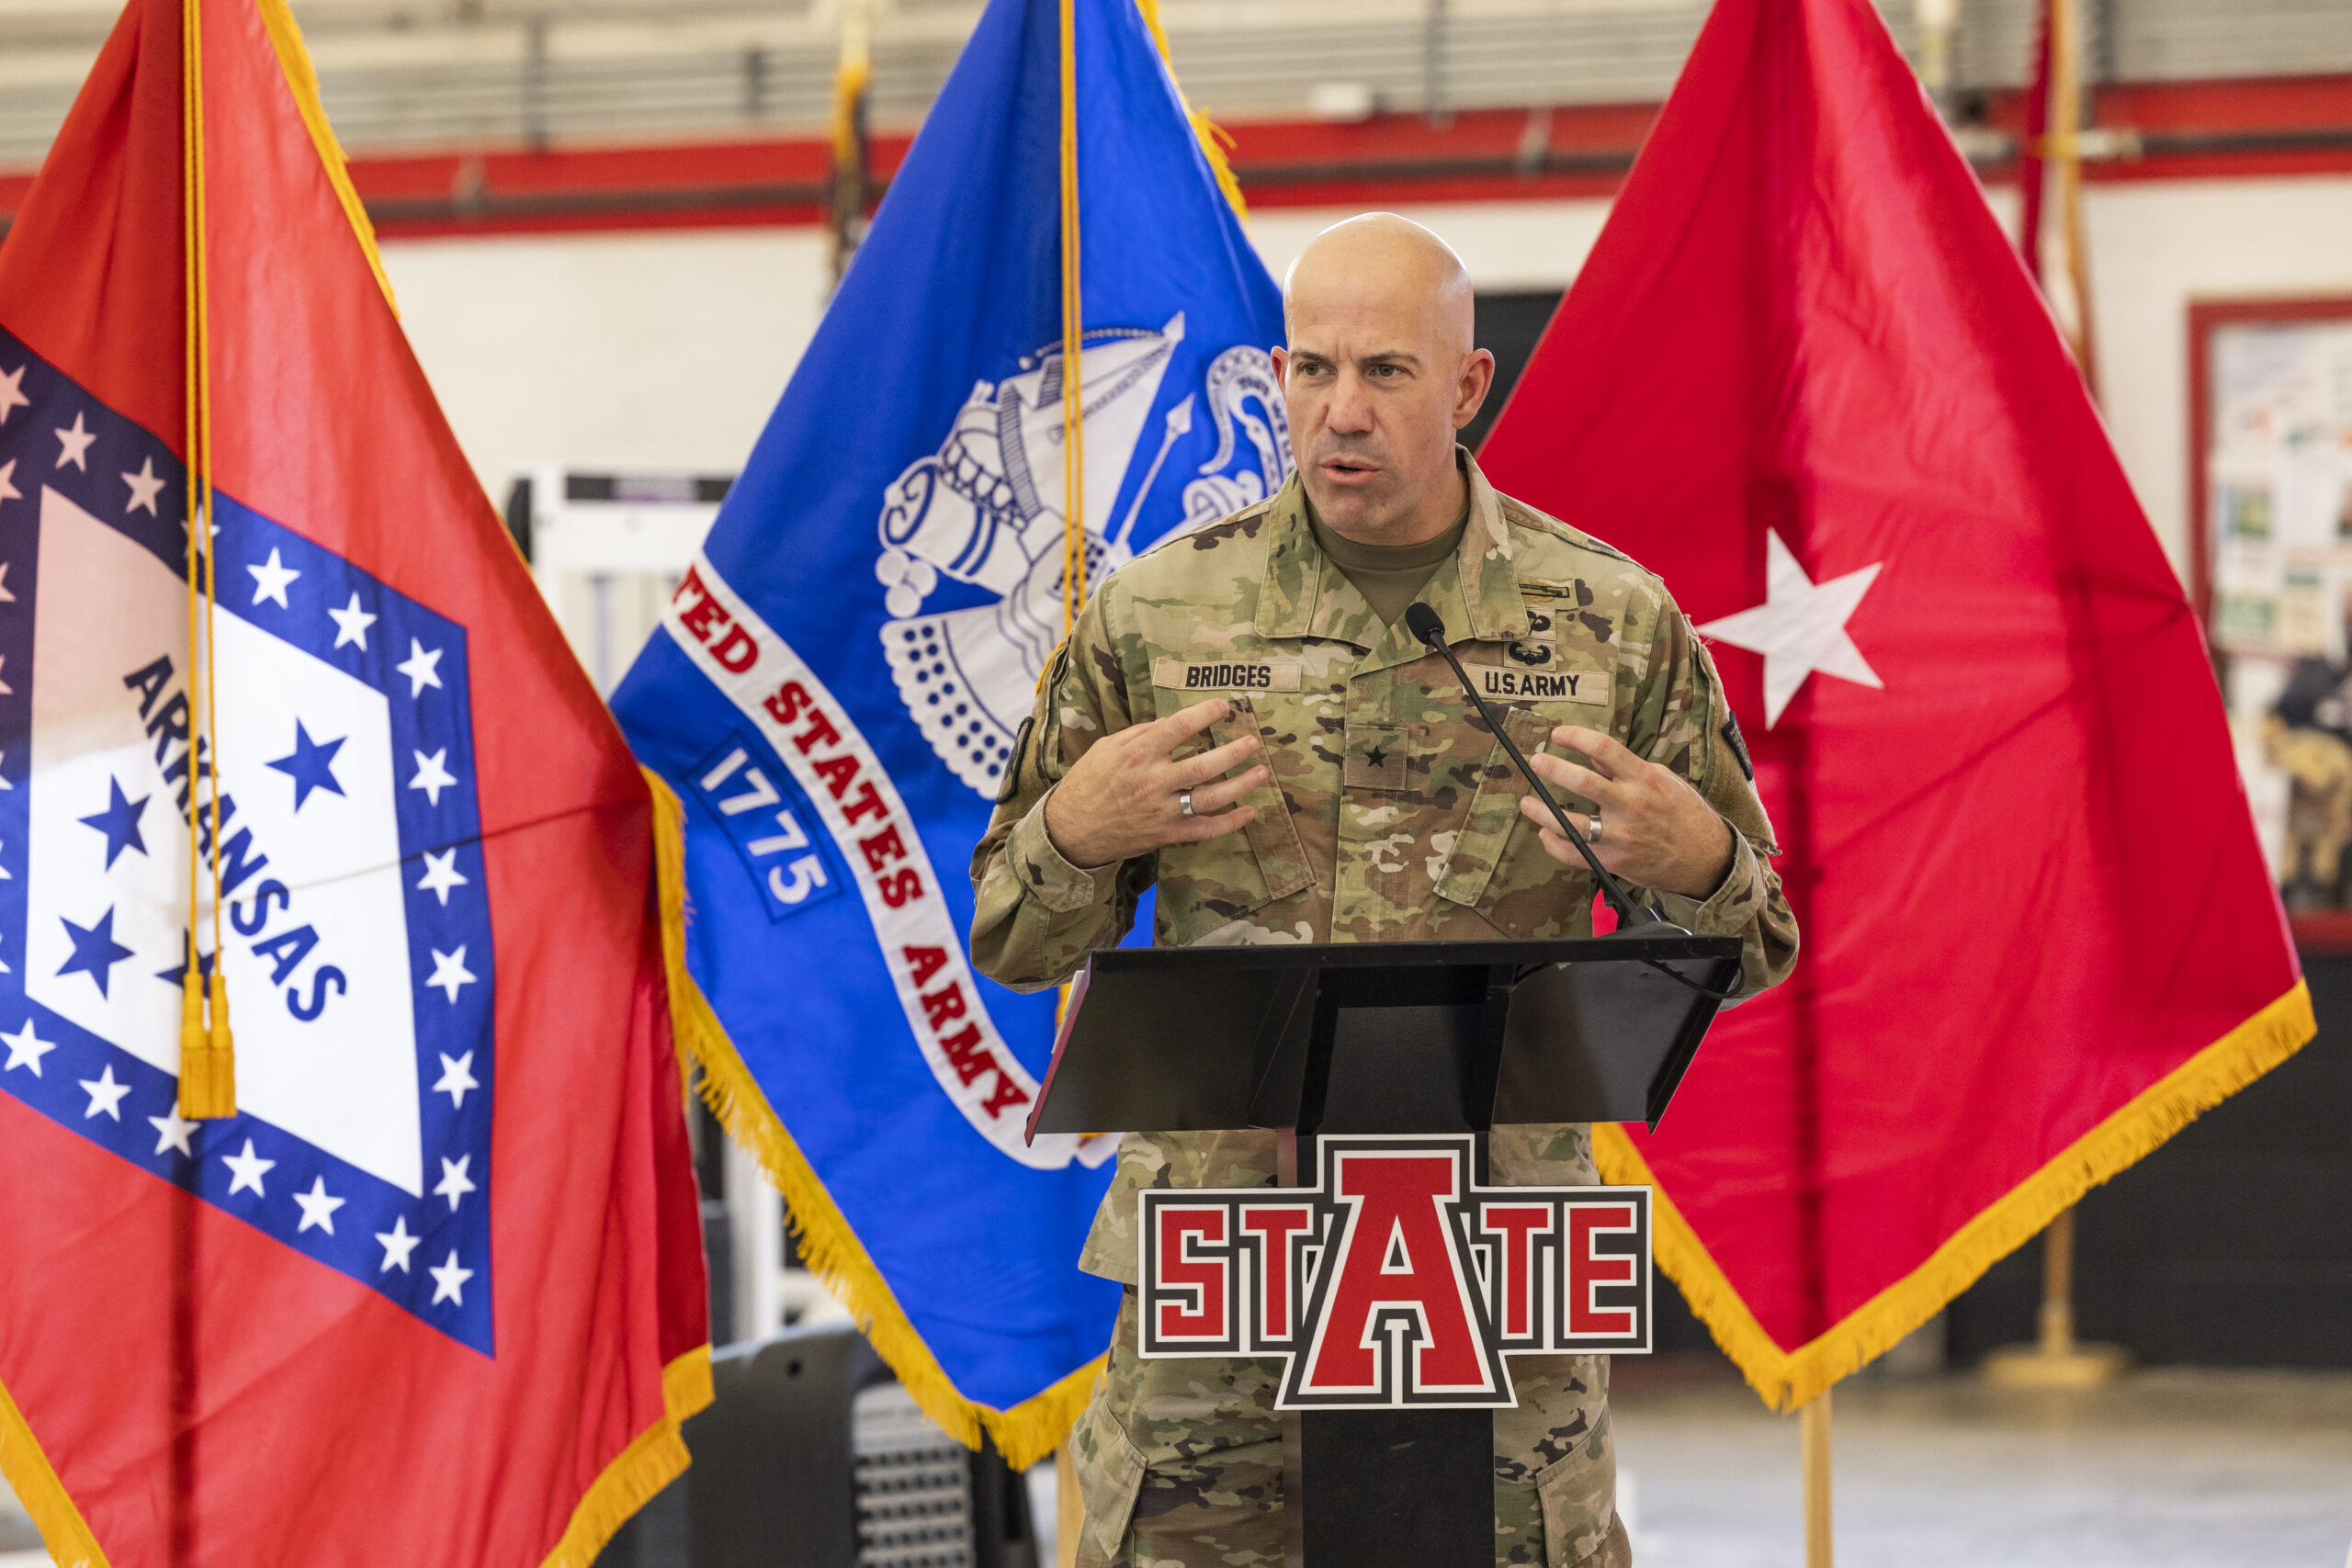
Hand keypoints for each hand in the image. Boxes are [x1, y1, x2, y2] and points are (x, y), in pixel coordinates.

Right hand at [1043, 698, 1266, 867]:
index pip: (1178, 728)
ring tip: (1261, 771)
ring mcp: (1161, 810)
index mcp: (1137, 754)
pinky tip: (1248, 812)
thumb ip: (1139, 734)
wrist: (1071, 830)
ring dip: (1240, 785)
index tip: (1224, 706)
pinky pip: (1203, 829)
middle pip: (1203, 764)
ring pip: (1210, 797)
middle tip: (1253, 741)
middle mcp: (1153, 781)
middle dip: (1233, 752)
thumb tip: (1169, 723)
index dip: (1205, 714)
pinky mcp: (1165, 834)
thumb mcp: (1106, 748)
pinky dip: (1229, 823)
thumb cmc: (1088, 783)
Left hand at [1515, 725, 1732, 899]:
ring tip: (1526, 801)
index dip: (1576, 736)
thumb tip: (1591, 751)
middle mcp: (1631, 806)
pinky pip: (1575, 854)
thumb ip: (1624, 768)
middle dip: (1553, 768)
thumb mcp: (1662, 780)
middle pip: (1582, 782)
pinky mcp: (1614, 861)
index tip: (1558, 734)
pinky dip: (1554, 844)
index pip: (1605, 748)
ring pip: (1570, 823)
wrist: (1704, 858)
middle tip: (1536, 761)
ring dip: (1542, 811)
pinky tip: (1545, 833)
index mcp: (1644, 779)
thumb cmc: (1683, 813)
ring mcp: (1620, 836)